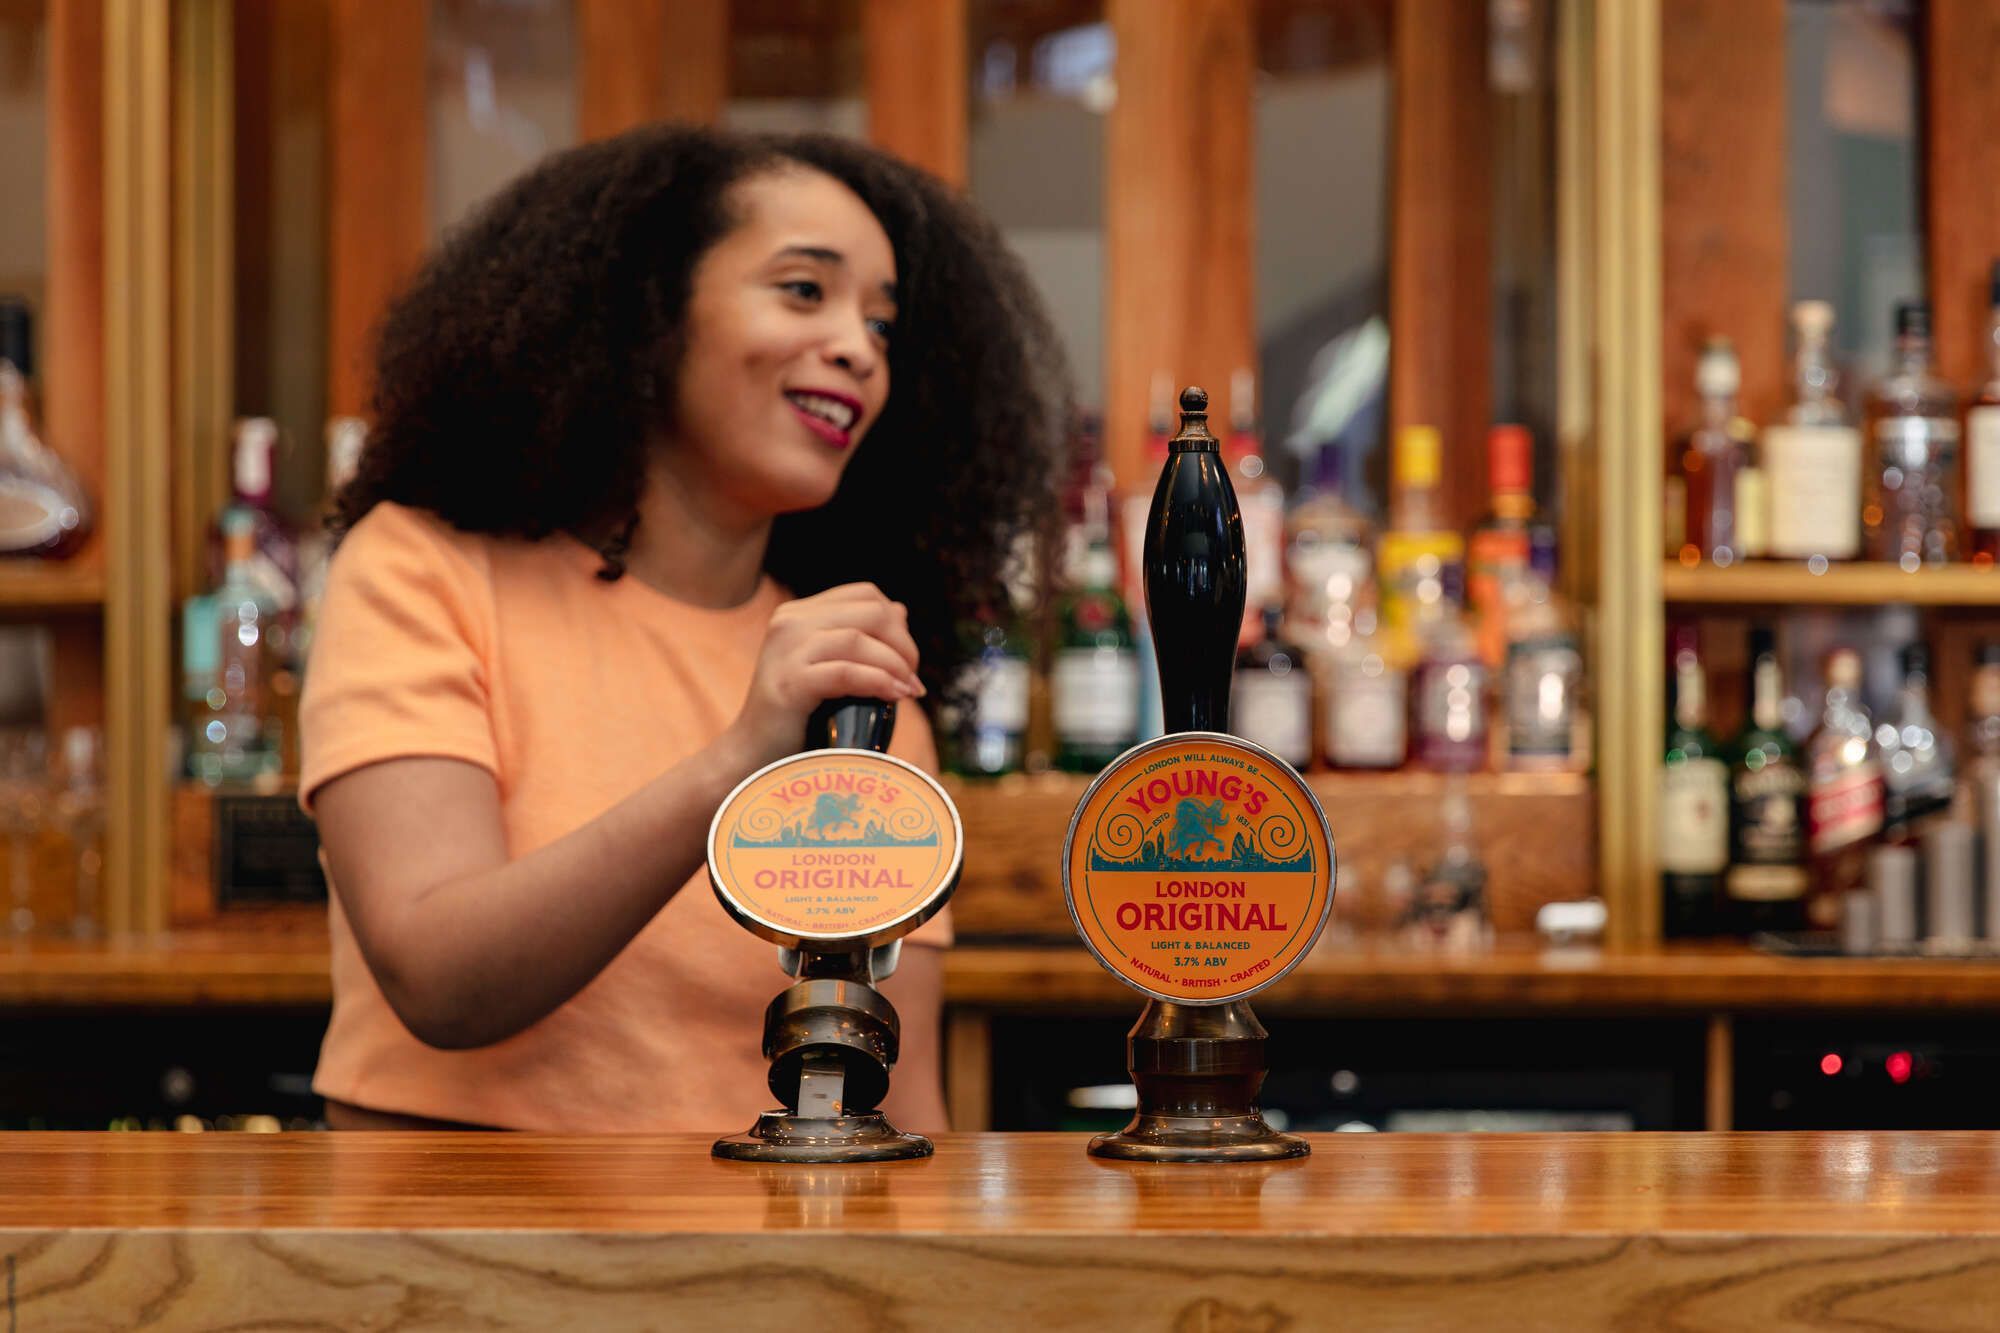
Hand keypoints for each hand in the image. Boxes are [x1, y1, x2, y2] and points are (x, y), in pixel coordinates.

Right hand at [723, 583, 924, 768]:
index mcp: (798, 614)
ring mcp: (787, 650)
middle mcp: (789, 622)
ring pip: (859, 639)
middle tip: (912, 678)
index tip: (907, 659)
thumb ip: (860, 638)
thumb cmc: (798, 715)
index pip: (865, 595)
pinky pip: (846, 672)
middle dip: (903, 644)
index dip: (897, 623)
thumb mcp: (831, 668)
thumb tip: (901, 611)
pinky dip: (879, 682)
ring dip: (896, 665)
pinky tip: (895, 697)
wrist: (753, 754)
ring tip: (909, 691)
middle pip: (870, 612)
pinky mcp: (789, 682)